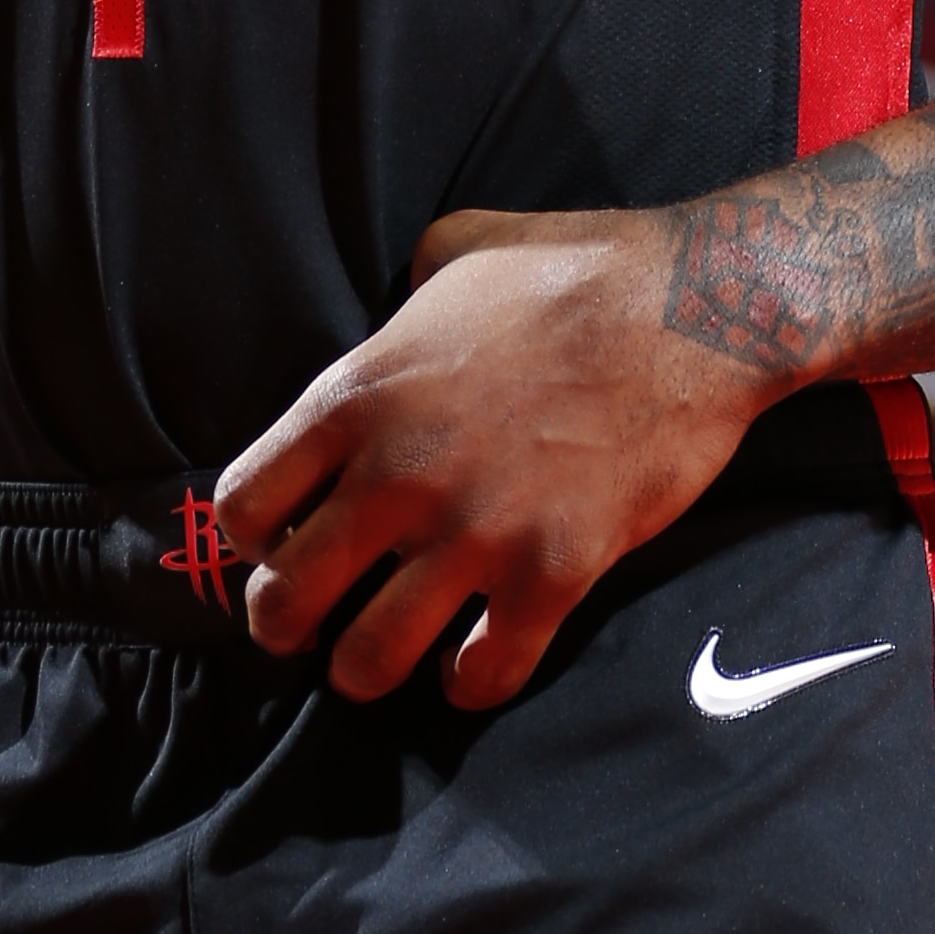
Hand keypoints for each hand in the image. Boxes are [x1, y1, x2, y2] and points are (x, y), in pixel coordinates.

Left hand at [213, 201, 777, 708]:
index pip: (244, 504)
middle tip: (303, 626)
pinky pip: (485, 671)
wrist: (690, 306)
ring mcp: (475, 532)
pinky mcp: (554, 572)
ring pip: (369, 658)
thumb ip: (403, 291)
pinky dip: (467, 684)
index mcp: (357, 396)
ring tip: (373, 662)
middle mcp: (397, 475)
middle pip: (286, 597)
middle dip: (282, 625)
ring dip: (362, 670)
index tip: (276, 541)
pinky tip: (466, 669)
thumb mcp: (456, 248)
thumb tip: (397, 309)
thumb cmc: (572, 268)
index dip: (251, 537)